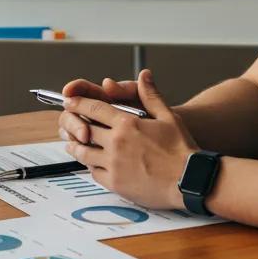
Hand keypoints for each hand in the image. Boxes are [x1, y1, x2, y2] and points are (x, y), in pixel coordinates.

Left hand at [58, 69, 197, 209]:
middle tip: (67, 123)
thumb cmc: (181, 149)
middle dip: (74, 125)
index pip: (94, 109)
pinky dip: (91, 166)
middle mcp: (116, 143)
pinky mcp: (116, 183)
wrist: (189, 180)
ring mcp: (114, 164)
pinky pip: (94, 173)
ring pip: (84, 153)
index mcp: (127, 124)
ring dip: (77, 147)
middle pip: (84, 130)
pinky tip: (92, 164)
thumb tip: (144, 75)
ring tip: (73, 143)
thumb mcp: (169, 117)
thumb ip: (151, 95)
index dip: (78, 104)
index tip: (69, 101)